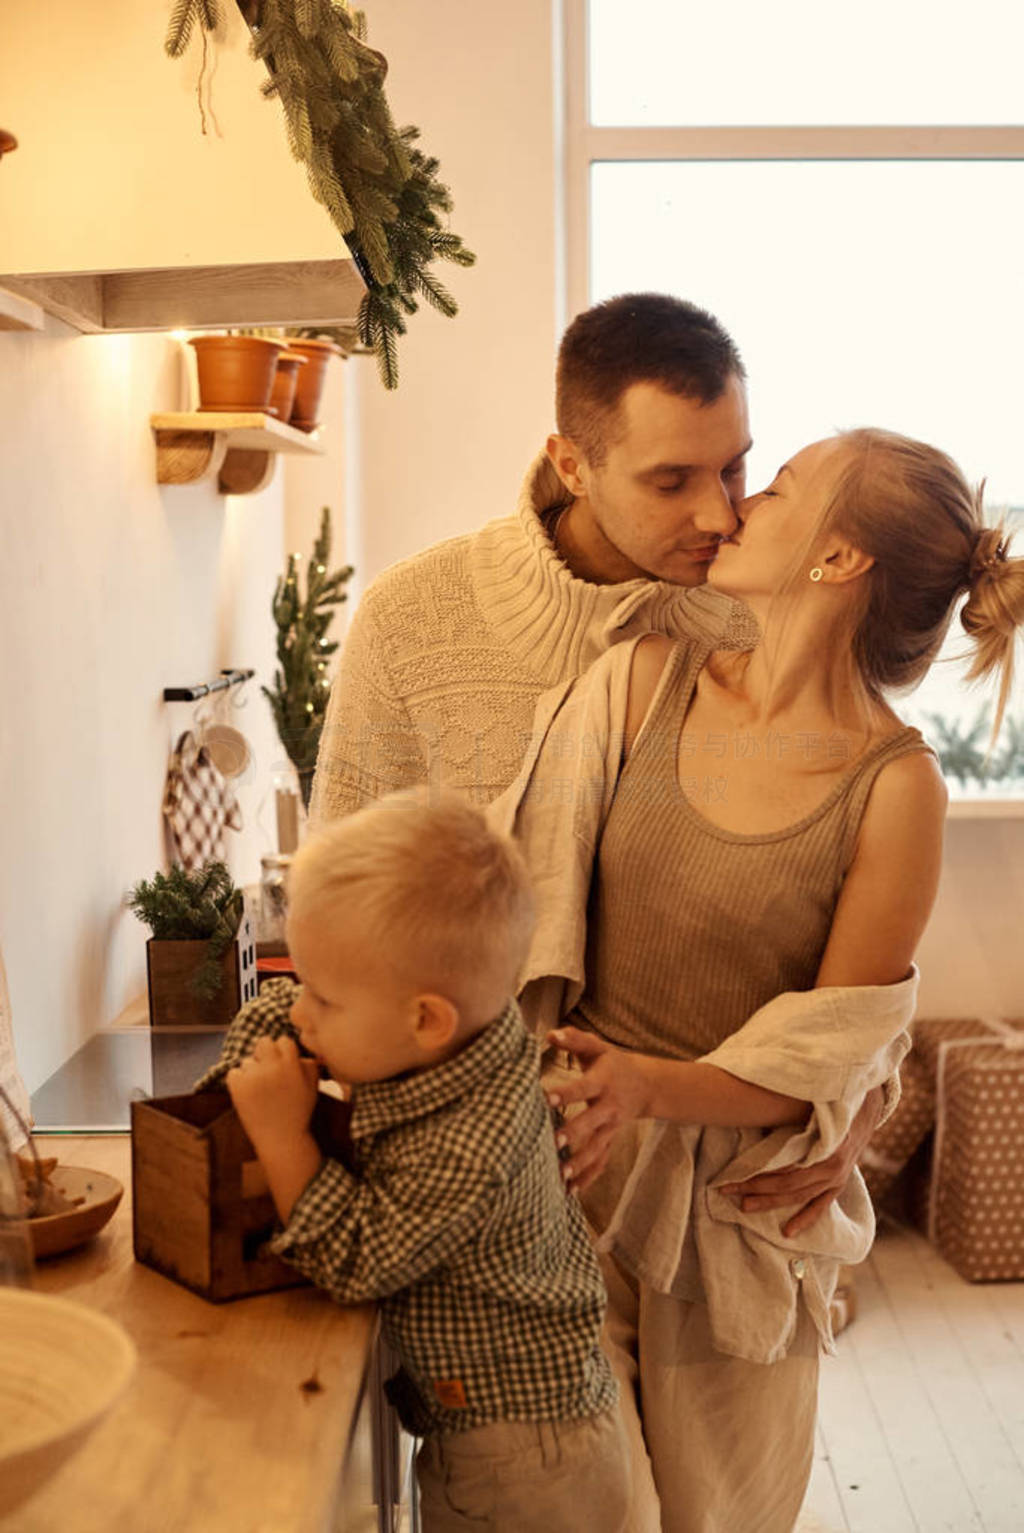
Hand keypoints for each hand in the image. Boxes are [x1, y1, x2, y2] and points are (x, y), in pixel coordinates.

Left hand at [226, 1035, 320, 1157]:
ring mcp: (253, 1077)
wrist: (282, 1140)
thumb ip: (310, 1064)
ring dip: (253, 1072)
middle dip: (265, 1054)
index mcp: (291, 1064)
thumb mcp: (313, 1086)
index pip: (283, 1041)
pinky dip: (238, 1081)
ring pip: (248, 1061)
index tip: (283, 1065)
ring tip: (262, 1092)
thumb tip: (299, 1051)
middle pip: (263, 1043)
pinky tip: (249, 1095)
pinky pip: (233, 1072)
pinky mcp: (237, 1087)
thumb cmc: (299, 1112)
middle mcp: (272, 1067)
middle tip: (268, 1072)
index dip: (283, 1052)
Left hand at [544, 1026, 652, 1194]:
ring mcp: (611, 1127)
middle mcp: (608, 1107)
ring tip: (560, 1175)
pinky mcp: (610, 1141)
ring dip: (580, 1163)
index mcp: (603, 1081)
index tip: (546, 1098)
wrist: (645, 1085)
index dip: (566, 1093)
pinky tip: (571, 1192)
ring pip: (598, 1148)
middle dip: (574, 1133)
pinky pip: (601, 1162)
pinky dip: (588, 1178)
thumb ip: (573, 1039)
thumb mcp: (597, 1047)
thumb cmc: (611, 1062)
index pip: (583, 1087)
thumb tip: (549, 1035)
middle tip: (554, 1142)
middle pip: (591, 1122)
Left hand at [718, 1084, 884, 1237]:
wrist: (865, 1106)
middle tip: (727, 1192)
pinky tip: (787, 1232)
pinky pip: (820, 1206)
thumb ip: (787, 1111)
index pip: (783, 1168)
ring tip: (745, 1207)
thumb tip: (750, 1108)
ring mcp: (836, 1178)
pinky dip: (804, 1219)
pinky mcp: (839, 1184)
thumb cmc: (830, 1100)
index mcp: (824, 1145)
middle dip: (755, 1189)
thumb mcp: (811, 1103)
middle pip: (787, 1184)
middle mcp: (831, 1166)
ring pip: (799, 1196)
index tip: (729, 1176)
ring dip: (771, 1203)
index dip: (755, 1174)